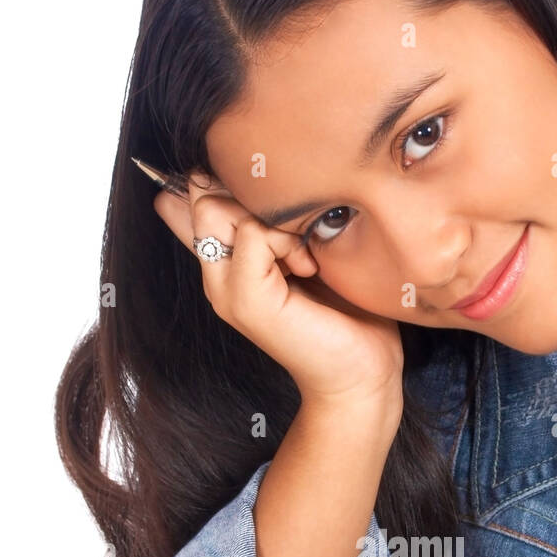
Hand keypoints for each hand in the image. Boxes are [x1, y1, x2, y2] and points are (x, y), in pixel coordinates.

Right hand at [153, 176, 404, 410]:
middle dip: (251, 197)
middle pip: (202, 193)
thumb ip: (275, 220)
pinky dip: (285, 241)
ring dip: (270, 220)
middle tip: (293, 236)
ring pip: (217, 208)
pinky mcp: (247, 300)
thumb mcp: (304, 249)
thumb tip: (248, 183)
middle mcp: (217, 275)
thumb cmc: (344, 314)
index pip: (195, 197)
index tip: (284, 218)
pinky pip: (251, 233)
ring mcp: (226, 290)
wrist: (361, 372)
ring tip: (302, 258)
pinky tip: (307, 269)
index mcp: (226, 261)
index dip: (236, 184)